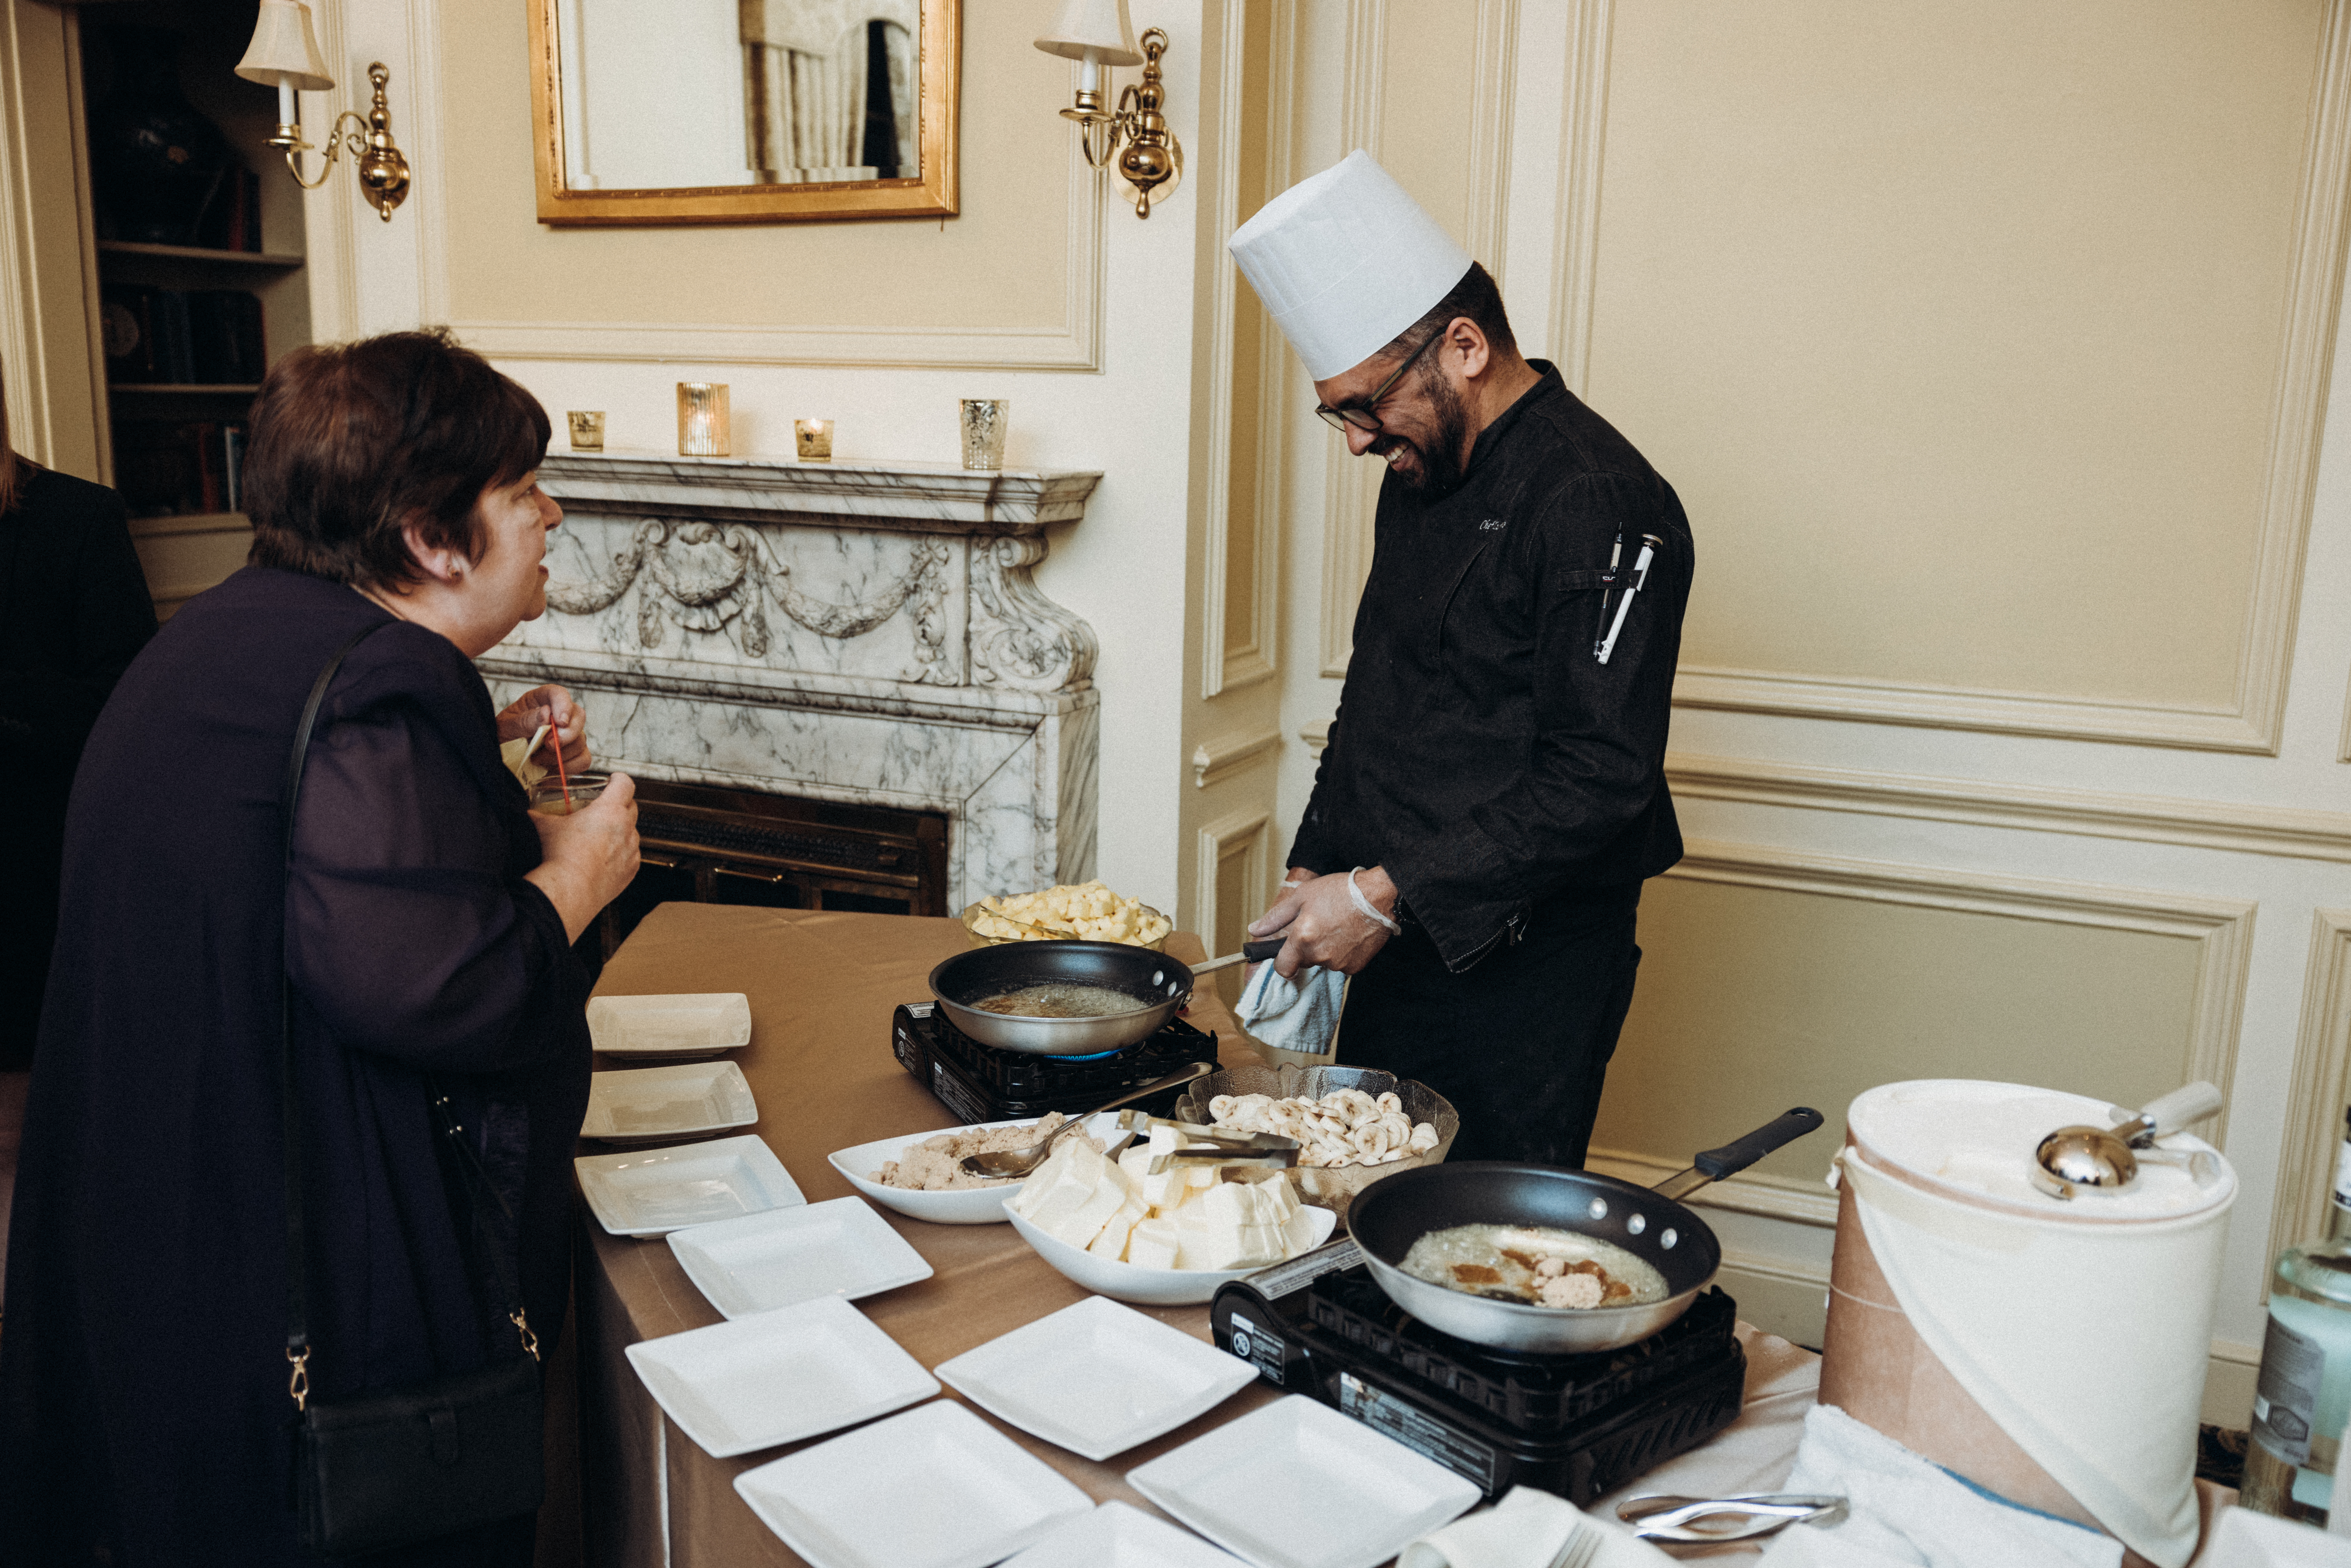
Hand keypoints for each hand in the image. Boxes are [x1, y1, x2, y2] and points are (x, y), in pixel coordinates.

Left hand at [497, 684, 590, 773]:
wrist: (499, 763)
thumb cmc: (500, 742)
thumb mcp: (505, 729)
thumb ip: (525, 721)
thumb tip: (547, 714)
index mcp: (537, 702)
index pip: (557, 693)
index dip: (563, 704)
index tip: (560, 721)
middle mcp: (556, 716)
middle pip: (578, 716)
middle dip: (567, 734)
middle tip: (548, 745)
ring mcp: (566, 736)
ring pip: (581, 740)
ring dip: (561, 754)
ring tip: (537, 759)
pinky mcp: (571, 756)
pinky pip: (583, 759)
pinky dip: (569, 766)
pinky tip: (549, 768)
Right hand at [524, 773, 639, 942]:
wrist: (570, 890)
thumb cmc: (560, 856)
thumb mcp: (546, 828)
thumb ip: (539, 816)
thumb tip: (528, 813)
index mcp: (609, 810)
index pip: (625, 784)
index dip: (619, 779)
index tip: (614, 780)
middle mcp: (626, 828)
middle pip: (632, 807)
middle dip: (620, 804)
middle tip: (605, 808)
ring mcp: (631, 850)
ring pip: (632, 832)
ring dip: (621, 830)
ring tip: (601, 836)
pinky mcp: (631, 870)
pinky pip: (631, 855)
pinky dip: (622, 853)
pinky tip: (604, 857)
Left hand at [1246, 866, 1396, 978]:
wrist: (1379, 896)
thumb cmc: (1341, 891)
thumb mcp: (1302, 896)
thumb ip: (1276, 917)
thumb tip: (1255, 930)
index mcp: (1302, 939)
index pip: (1282, 968)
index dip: (1282, 962)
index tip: (1286, 954)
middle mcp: (1319, 955)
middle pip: (1304, 962)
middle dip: (1306, 948)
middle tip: (1319, 926)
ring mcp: (1338, 963)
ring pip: (1323, 963)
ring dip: (1325, 950)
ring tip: (1336, 927)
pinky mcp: (1355, 967)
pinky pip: (1341, 965)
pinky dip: (1342, 954)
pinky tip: (1348, 935)